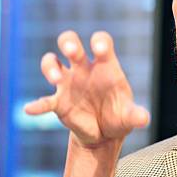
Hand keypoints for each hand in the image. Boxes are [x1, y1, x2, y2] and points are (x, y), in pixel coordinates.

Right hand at [24, 31, 149, 147]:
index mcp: (105, 66)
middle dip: (69, 43)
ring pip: (51, 62)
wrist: (104, 134)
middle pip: (70, 42)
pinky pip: (44, 100)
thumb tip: (144, 119)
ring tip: (55, 79)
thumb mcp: (129, 116)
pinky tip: (32, 109)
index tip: (99, 49)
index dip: (99, 42)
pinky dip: (37, 104)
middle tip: (72, 51)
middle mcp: (84, 69)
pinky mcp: (58, 102)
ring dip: (50, 67)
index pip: (101, 41)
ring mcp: (68, 83)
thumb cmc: (119, 116)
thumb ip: (136, 115)